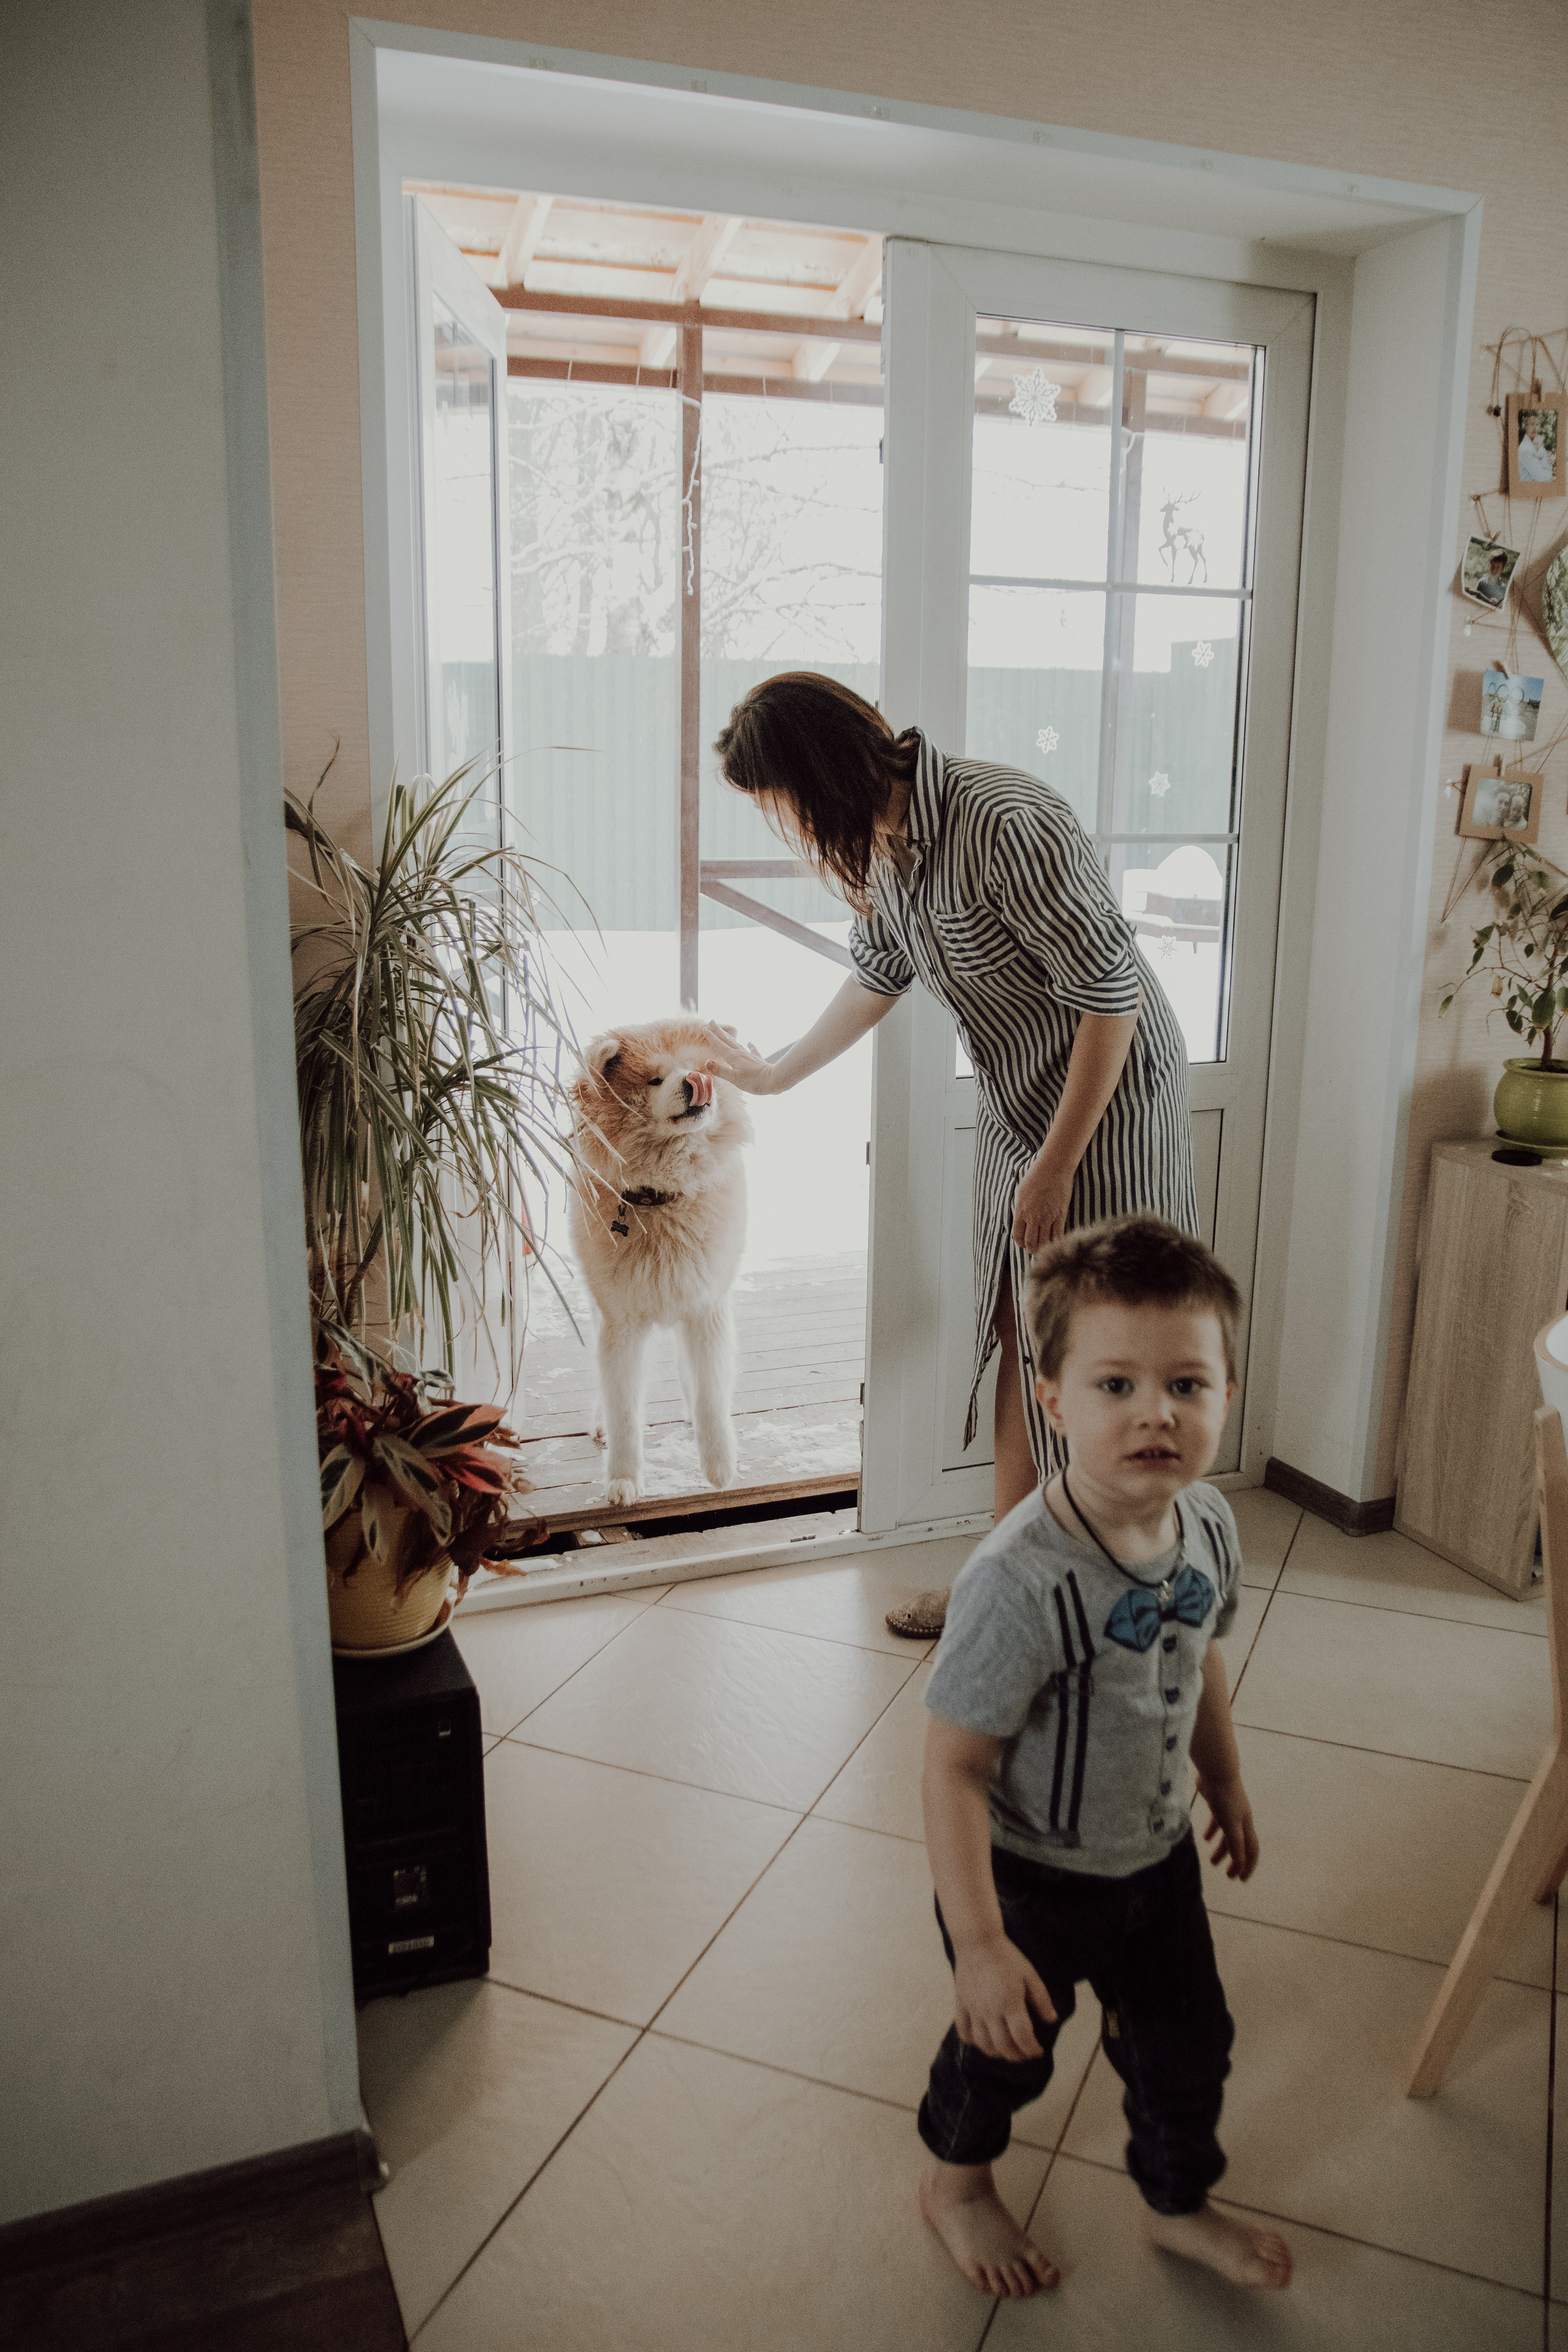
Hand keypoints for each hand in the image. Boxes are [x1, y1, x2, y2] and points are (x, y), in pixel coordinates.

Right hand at [692, 1021, 781, 1095]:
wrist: (774, 1080)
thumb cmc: (753, 1081)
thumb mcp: (733, 1078)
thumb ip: (720, 1070)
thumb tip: (707, 1062)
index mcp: (733, 1057)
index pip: (719, 1045)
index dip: (711, 1037)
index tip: (704, 1028)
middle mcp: (740, 1053)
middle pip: (727, 1040)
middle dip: (718, 1031)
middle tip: (712, 1022)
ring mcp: (749, 1056)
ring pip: (737, 1043)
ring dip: (729, 1037)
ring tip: (725, 1032)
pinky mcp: (757, 1060)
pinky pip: (752, 1050)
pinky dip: (750, 1046)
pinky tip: (749, 1042)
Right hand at [952, 1933, 1057, 2059]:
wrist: (977, 1941)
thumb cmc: (1007, 1957)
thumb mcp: (1030, 1975)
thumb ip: (1041, 2000)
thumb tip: (1052, 2020)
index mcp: (1010, 2002)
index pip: (1022, 2037)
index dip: (1032, 2049)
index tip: (1039, 2051)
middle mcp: (990, 2011)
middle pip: (1003, 2046)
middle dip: (1017, 2056)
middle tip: (1025, 2054)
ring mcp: (973, 2009)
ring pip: (983, 2044)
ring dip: (996, 2053)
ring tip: (1006, 2050)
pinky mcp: (961, 2005)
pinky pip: (964, 2032)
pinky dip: (973, 2042)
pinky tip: (983, 2040)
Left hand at [1011, 1143, 1076, 1252]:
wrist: (1053, 1167)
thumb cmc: (1035, 1176)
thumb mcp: (1020, 1192)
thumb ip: (1019, 1208)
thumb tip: (1019, 1220)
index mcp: (1020, 1211)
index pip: (1018, 1236)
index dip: (1020, 1243)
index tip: (1024, 1243)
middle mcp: (1033, 1217)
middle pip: (1031, 1243)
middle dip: (1032, 1248)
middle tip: (1034, 1248)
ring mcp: (1048, 1217)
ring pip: (1045, 1243)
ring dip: (1044, 1248)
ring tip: (1045, 1246)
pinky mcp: (1061, 1215)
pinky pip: (1058, 1235)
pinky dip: (1056, 1241)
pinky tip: (1056, 1241)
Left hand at [1198, 1775, 1258, 1880]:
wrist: (1217, 1771)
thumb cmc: (1225, 1798)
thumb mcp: (1231, 1824)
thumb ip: (1236, 1844)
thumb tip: (1241, 1864)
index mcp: (1246, 1825)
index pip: (1251, 1850)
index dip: (1248, 1866)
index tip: (1240, 1880)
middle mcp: (1241, 1819)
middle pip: (1240, 1845)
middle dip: (1235, 1861)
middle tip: (1227, 1875)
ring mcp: (1230, 1810)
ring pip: (1228, 1835)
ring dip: (1222, 1849)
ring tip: (1212, 1861)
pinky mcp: (1218, 1803)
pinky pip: (1217, 1822)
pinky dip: (1212, 1831)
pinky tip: (1204, 1838)